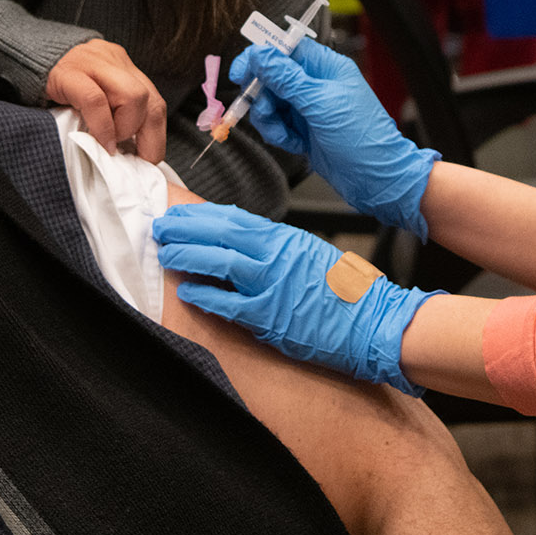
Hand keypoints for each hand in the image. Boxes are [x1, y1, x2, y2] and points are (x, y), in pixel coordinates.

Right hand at [45, 38, 166, 161]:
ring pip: (133, 96)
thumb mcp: (92, 94)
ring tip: (109, 143)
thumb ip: (112, 112)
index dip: (157, 134)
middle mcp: (114, 61)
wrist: (22, 56)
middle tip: (137, 158)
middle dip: (149, 136)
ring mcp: (94, 63)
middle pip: (151, 99)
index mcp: (122, 68)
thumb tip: (130, 149)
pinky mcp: (69, 72)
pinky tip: (100, 141)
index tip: (149, 158)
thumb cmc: (57, 85)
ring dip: (125, 128)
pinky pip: (96, 100)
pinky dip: (103, 126)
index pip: (155, 101)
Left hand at [155, 205, 434, 392]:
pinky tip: (188, 292)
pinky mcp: (272, 317)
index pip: (232, 218)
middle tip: (160, 228)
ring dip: (187, 257)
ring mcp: (272, 286)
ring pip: (219, 263)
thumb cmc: (348, 291)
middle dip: (185, 230)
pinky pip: (229, 304)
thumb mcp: (311, 254)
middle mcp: (276, 256)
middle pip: (220, 234)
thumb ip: (278, 248)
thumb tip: (245, 245)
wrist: (376, 321)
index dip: (199, 215)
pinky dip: (206, 296)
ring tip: (165, 254)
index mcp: (284, 238)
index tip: (177, 213)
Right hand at [229, 38, 435, 236]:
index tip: (241, 73)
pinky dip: (279, 135)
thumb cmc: (362, 138)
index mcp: (326, 67)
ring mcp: (310, 108)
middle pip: (272, 78)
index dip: (260, 58)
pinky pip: (278, 125)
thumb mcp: (320, 104)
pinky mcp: (305, 130)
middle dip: (263, 97)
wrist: (376, 179)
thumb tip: (260, 55)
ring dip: (269, 120)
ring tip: (284, 135)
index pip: (286, 49)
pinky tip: (295, 145)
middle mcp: (316, 84)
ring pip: (271, 104)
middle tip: (266, 112)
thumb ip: (287, 79)